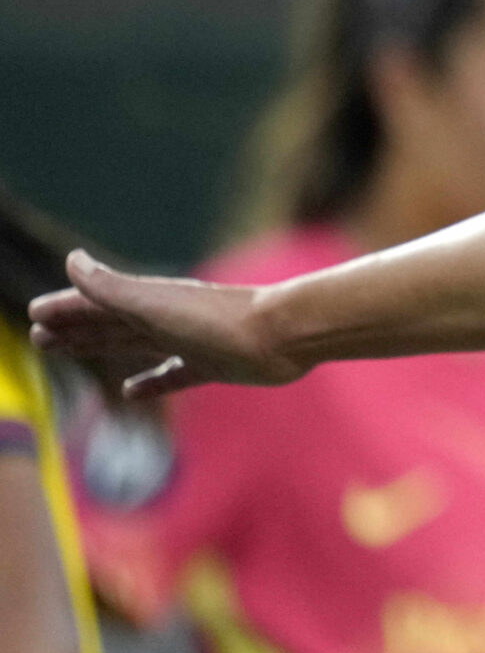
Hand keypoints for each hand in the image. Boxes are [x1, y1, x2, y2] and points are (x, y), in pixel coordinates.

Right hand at [28, 252, 307, 398]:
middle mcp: (166, 318)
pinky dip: (150, 382)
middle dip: (74, 329)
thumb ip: (111, 287)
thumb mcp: (154, 303)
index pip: (95, 303)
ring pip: (134, 345)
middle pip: (109, 324)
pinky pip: (173, 375)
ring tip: (70, 353)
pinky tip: (131, 392)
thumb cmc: (217, 319)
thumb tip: (72, 260)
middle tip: (38, 337)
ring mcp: (189, 341)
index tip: (34, 315)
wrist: (282, 335)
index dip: (65, 308)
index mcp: (148, 301)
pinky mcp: (212, 366)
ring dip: (101, 347)